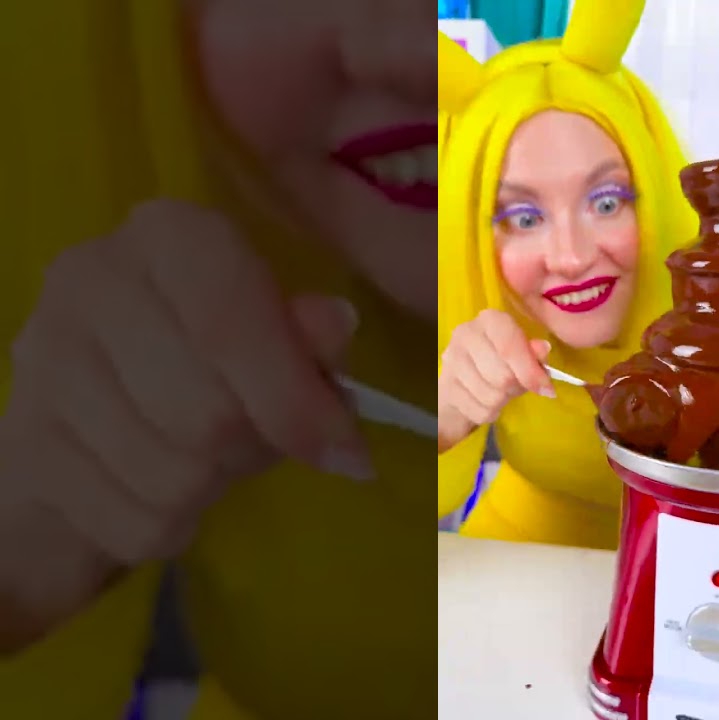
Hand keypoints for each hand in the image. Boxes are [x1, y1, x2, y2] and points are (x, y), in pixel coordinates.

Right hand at [0, 199, 366, 568]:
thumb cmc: (207, 365)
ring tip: (207, 461)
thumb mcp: (276, 341)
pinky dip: (170, 525)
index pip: (229, 322)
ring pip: (172, 476)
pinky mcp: (23, 447)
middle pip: (207, 414)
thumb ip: (309, 338)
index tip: (345, 451)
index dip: (294, 399)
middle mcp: (91, 281)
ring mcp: (42, 364)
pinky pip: (135, 522)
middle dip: (254, 449)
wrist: (90, 420)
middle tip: (258, 444)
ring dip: (211, 489)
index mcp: (169, 235)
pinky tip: (159, 490)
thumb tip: (335, 328)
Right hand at [438, 309, 552, 449]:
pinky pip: (479, 411)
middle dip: (516, 388)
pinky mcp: (444, 387)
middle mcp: (466, 334)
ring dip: (502, 402)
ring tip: (500, 393)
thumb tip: (543, 350)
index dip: (530, 371)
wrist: (462, 382)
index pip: (509, 346)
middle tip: (517, 387)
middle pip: (502, 376)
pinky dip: (489, 413)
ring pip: (491, 396)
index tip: (546, 389)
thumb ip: (534, 353)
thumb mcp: (523, 355)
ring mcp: (451, 360)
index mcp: (490, 320)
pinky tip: (485, 402)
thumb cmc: (499, 364)